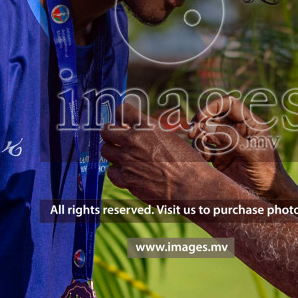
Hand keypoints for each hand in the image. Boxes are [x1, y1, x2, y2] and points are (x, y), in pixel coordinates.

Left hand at [101, 101, 218, 204]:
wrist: (191, 186)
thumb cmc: (187, 162)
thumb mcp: (170, 138)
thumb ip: (150, 133)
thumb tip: (136, 130)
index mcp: (147, 126)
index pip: (122, 110)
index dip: (121, 115)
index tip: (122, 121)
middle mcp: (134, 140)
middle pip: (106, 131)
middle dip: (110, 133)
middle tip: (116, 138)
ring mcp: (127, 160)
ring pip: (106, 151)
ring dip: (113, 152)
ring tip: (123, 156)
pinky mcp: (126, 179)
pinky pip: (111, 172)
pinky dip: (116, 172)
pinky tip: (126, 172)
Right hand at [190, 96, 297, 206]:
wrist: (269, 196)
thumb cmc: (268, 173)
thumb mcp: (251, 153)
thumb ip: (230, 138)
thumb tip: (207, 125)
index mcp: (251, 124)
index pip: (229, 104)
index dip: (213, 107)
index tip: (201, 118)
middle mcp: (238, 131)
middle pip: (214, 117)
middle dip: (201, 123)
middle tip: (192, 133)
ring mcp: (229, 144)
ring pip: (207, 132)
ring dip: (199, 137)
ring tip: (198, 147)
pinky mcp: (221, 158)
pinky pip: (205, 149)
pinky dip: (200, 151)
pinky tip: (203, 158)